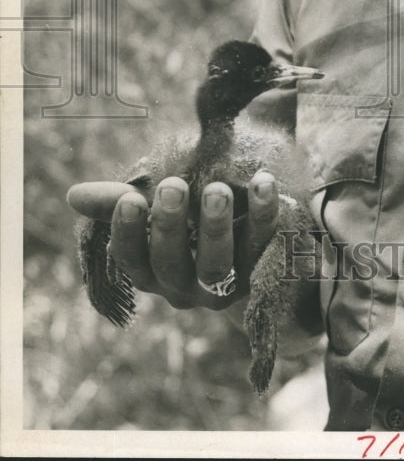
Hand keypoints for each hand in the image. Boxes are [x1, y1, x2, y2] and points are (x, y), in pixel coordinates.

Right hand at [67, 172, 280, 309]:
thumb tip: (74, 196)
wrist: (246, 236)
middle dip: (171, 225)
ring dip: (216, 227)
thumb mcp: (154, 206)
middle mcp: (184, 286)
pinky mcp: (261, 272)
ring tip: (218, 189)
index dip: (128, 232)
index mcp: (151, 270)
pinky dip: (264, 215)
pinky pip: (263, 247)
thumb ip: (120, 199)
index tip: (130, 198)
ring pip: (216, 267)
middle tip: (174, 185)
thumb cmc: (188, 214)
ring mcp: (224, 286)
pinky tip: (264, 181)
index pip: (130, 259)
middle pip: (172, 264)